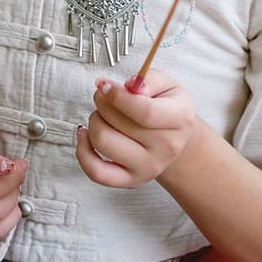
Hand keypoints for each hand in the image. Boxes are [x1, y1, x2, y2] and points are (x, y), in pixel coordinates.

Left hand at [76, 70, 198, 187]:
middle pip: (118, 123)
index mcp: (179, 119)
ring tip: (102, 114)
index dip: (118, 96)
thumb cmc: (166, 107)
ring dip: (94, 121)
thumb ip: (148, 80)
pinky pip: (96, 171)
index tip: (104, 85)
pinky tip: (85, 133)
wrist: (176, 140)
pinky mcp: (130, 181)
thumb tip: (128, 87)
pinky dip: (82, 150)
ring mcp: (149, 168)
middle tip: (105, 95)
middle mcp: (167, 148)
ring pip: (102, 141)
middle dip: (103, 101)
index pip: (145, 112)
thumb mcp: (166, 85)